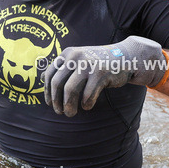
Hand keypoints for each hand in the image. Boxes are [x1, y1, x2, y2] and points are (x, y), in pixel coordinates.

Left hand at [42, 36, 166, 116]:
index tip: (50, 103)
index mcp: (68, 54)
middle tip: (60, 112)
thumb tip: (42, 79)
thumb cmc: (99, 63)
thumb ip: (64, 68)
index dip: (47, 91)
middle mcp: (75, 56)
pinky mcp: (100, 73)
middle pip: (57, 83)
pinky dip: (86, 104)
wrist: (126, 57)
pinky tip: (87, 106)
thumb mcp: (80, 60)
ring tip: (70, 113)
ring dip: (68, 106)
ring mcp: (88, 64)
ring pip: (70, 90)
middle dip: (56, 101)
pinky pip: (87, 94)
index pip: (49, 74)